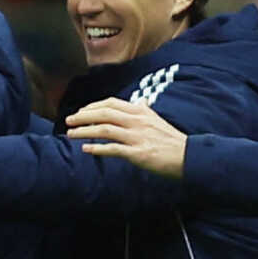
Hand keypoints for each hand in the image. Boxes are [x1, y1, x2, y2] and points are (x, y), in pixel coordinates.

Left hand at [65, 97, 190, 177]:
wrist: (189, 156)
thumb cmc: (171, 140)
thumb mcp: (158, 120)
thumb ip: (145, 111)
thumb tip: (142, 101)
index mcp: (140, 111)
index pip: (111, 103)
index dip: (93, 106)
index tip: (81, 112)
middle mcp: (137, 121)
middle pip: (104, 113)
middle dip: (83, 116)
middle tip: (68, 121)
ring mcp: (137, 136)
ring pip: (104, 129)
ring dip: (84, 131)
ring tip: (70, 135)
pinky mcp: (138, 153)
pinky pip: (113, 149)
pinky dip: (97, 148)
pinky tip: (85, 150)